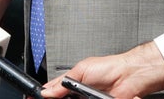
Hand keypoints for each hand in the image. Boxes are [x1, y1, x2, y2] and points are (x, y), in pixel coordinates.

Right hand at [39, 42, 163, 98]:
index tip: (35, 97)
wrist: (128, 77)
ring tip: (67, 98)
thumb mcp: (80, 70)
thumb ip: (62, 83)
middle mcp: (77, 94)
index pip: (52, 90)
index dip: (44, 94)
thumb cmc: (108, 68)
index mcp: (71, 82)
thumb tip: (47, 91)